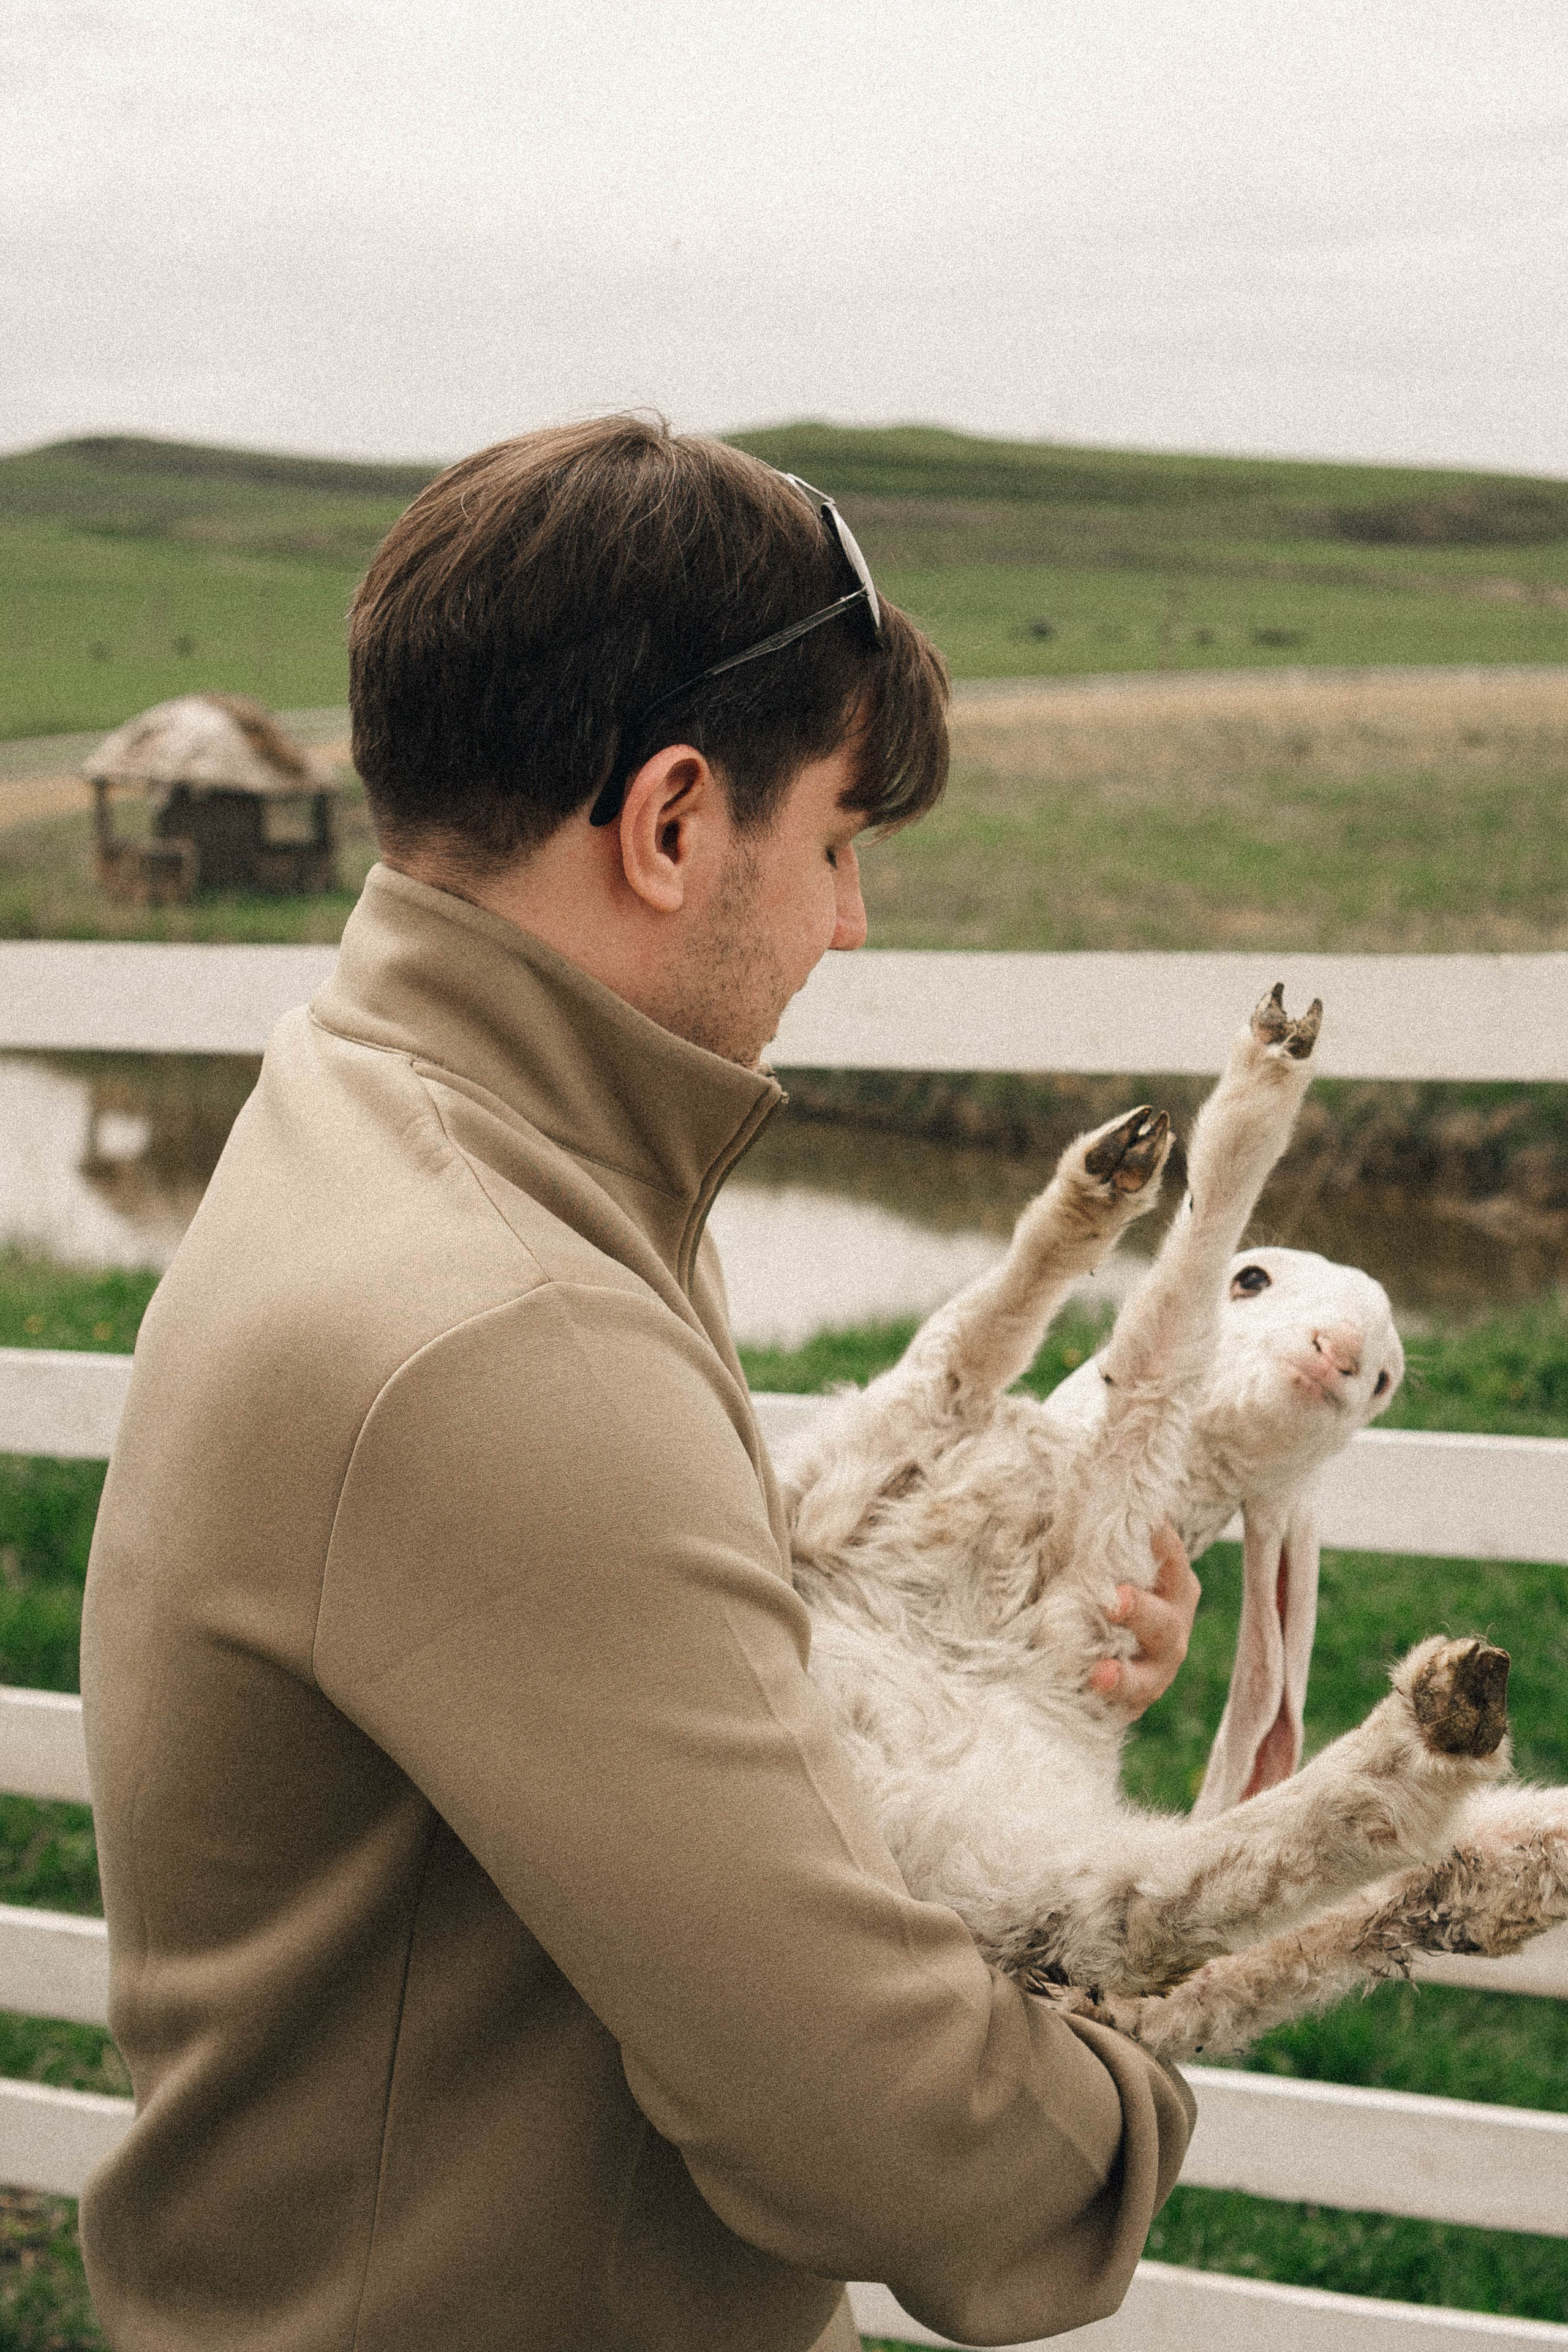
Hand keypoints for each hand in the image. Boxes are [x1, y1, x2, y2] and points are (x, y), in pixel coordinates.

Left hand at [1088, 1522, 1200, 1719]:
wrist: (1079, 1645)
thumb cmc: (1086, 1580)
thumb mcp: (1086, 1550)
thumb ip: (1087, 1526)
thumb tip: (1068, 1474)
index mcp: (1167, 1578)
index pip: (1167, 1553)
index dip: (1158, 1539)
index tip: (1141, 1524)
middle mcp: (1170, 1622)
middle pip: (1165, 1617)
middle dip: (1140, 1609)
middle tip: (1112, 1600)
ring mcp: (1156, 1666)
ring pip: (1151, 1670)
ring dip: (1126, 1670)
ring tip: (1100, 1671)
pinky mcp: (1136, 1700)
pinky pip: (1128, 1703)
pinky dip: (1110, 1698)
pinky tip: (1089, 1689)